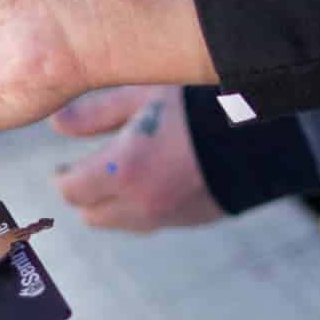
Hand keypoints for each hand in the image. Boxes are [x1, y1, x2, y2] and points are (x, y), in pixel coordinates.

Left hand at [52, 87, 223, 232]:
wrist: (263, 131)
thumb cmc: (198, 103)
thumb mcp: (143, 96)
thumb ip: (96, 114)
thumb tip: (56, 125)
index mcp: (123, 169)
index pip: (71, 191)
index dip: (62, 178)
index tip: (63, 166)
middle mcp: (141, 202)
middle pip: (91, 214)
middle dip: (84, 194)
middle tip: (87, 171)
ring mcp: (167, 216)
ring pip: (119, 223)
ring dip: (110, 204)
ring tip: (118, 176)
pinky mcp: (189, 221)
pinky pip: (149, 222)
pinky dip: (140, 208)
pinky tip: (151, 181)